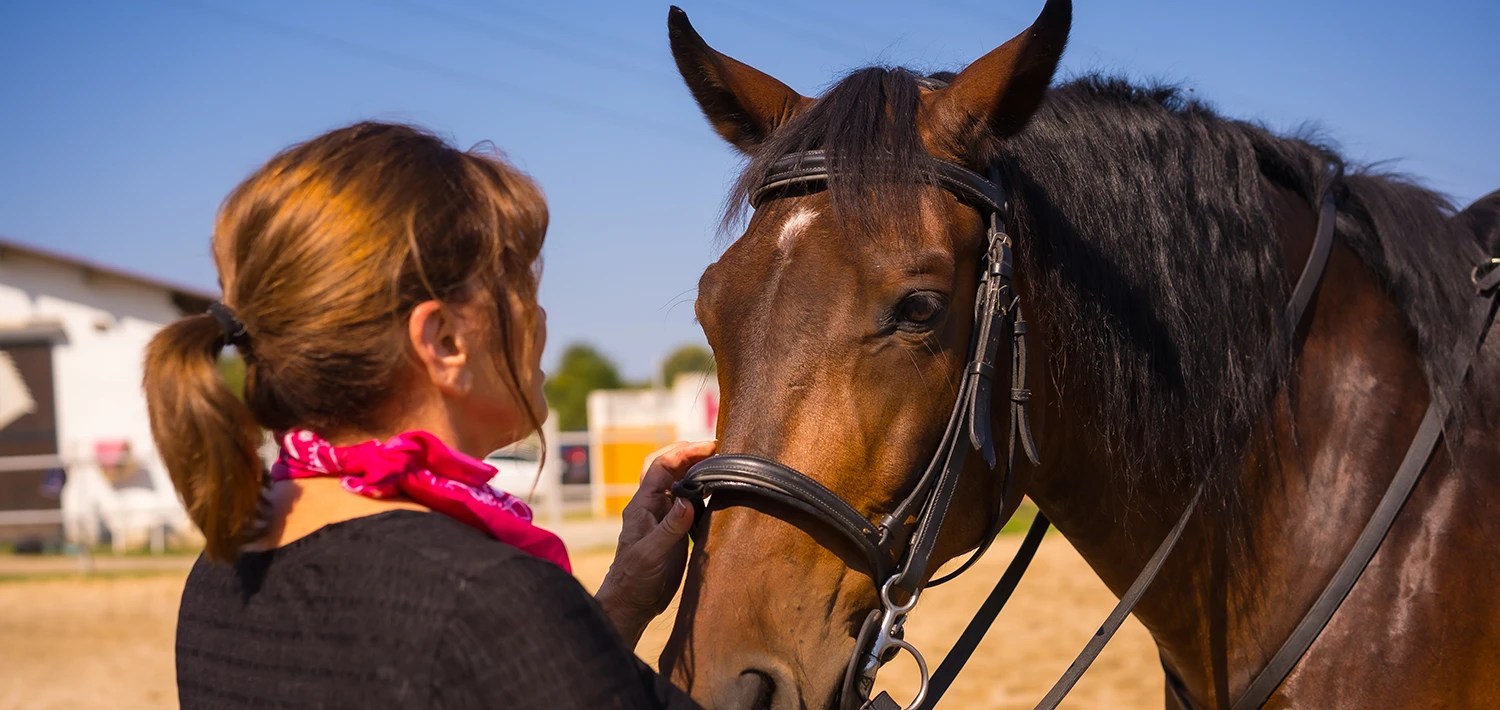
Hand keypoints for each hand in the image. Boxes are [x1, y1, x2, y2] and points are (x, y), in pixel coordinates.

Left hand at [595, 440, 714, 648]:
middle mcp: (653, 506)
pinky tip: (718, 493)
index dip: (683, 453)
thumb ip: (670, 527)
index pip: (661, 467)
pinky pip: (689, 504)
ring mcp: (665, 517)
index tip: (708, 447)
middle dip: (692, 455)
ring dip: (699, 472)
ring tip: (723, 465)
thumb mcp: (651, 553)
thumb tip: (687, 500)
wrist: (633, 602)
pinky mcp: (675, 531)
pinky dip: (703, 493)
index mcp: (643, 505)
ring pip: (681, 484)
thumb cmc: (634, 579)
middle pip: (671, 469)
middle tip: (719, 449)